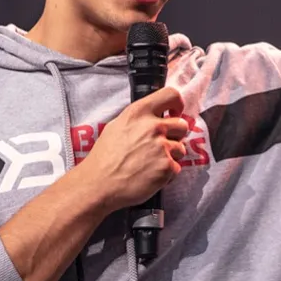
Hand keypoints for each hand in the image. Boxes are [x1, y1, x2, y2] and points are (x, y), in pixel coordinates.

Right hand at [79, 86, 188, 211]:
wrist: (99, 185)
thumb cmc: (104, 158)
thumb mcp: (116, 126)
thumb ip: (138, 119)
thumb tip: (153, 118)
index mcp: (139, 112)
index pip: (171, 95)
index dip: (177, 104)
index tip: (175, 113)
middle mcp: (153, 126)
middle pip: (182, 125)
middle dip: (176, 135)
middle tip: (162, 145)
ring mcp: (162, 147)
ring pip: (181, 148)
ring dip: (171, 156)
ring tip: (151, 164)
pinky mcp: (167, 167)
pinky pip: (176, 168)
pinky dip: (166, 174)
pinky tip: (151, 176)